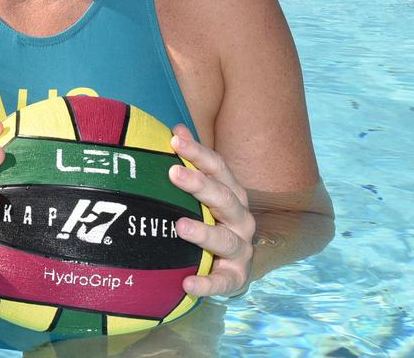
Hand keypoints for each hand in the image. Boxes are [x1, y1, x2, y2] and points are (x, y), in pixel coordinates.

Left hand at [169, 125, 255, 297]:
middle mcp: (240, 220)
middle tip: (174, 173)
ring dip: (204, 233)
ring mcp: (240, 249)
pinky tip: (187, 284)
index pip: (219, 169)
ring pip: (226, 240)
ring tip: (179, 226)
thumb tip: (175, 128)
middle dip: (200, 185)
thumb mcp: (202, 192)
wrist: (229, 263)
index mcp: (232, 194)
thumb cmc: (209, 218)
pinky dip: (207, 284)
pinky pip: (223, 282)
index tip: (173, 140)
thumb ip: (191, 162)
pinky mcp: (235, 277)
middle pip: (224, 199)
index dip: (198, 153)